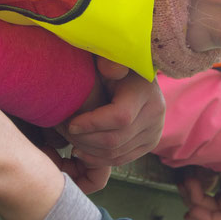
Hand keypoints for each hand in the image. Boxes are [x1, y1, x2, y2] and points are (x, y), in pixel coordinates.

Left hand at [60, 58, 165, 172]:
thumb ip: (106, 61)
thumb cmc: (115, 67)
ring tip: (71, 141)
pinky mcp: (150, 144)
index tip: (70, 123)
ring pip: (116, 154)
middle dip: (85, 140)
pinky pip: (122, 160)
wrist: (138, 77)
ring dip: (89, 151)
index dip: (92, 124)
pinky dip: (99, 159)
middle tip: (65, 133)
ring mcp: (155, 132)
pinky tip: (82, 150)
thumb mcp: (110, 60)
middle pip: (116, 140)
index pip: (120, 117)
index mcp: (146, 92)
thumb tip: (110, 71)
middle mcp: (155, 115)